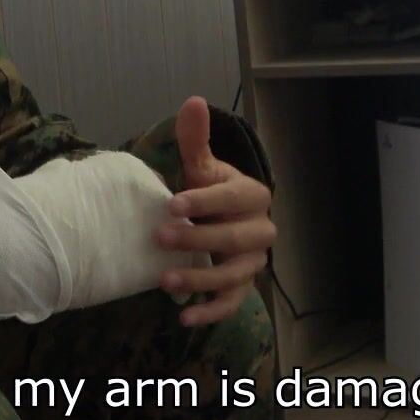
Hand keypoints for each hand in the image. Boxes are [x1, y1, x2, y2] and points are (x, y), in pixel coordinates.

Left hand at [154, 95, 274, 326]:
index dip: (206, 201)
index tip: (173, 203)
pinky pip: (232, 304)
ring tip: (164, 280)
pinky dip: (210, 312)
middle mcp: (260, 231)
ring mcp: (252, 263)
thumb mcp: (199, 166)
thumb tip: (192, 101)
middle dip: (198, 239)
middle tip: (160, 237)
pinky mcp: (241, 288)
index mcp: (252, 196)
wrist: (217, 219)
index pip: (234, 198)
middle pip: (234, 239)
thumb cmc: (207, 191)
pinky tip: (184, 317)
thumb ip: (195, 139)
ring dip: (200, 279)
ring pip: (233, 276)